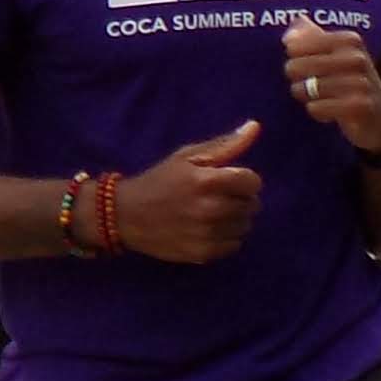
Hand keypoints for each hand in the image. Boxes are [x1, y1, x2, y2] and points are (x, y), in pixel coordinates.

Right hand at [111, 123, 264, 263]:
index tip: (226, 181)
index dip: (242, 180)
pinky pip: (234, 244)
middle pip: (253, 205)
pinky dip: (225, 237)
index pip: (254, 182)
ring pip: (245, 226)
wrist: (125, 215)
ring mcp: (208, 233)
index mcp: (208, 180)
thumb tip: (255, 127)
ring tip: (210, 214)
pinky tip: (206, 230)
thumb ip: (224, 145)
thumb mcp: (186, 156)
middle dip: (239, 199)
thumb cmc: (159, 181)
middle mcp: (211, 208)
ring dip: (233, 219)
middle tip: (215, 197)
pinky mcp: (204, 253)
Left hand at [280, 19, 380, 155]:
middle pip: (295, 66)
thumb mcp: (333, 53)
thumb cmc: (349, 80)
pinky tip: (330, 111)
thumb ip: (309, 36)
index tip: (304, 61)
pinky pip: (316, 107)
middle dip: (296, 78)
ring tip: (319, 97)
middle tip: (310, 83)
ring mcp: (361, 83)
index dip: (293, 57)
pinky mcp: (360, 106)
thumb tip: (292, 30)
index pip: (295, 45)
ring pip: (306, 88)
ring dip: (306, 96)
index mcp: (349, 40)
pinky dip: (317, 111)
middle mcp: (357, 58)